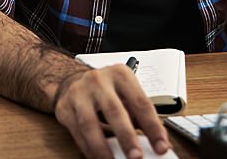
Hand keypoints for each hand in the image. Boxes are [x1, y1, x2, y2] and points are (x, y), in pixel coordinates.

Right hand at [52, 65, 169, 158]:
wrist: (71, 81)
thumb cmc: (105, 89)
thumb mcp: (126, 93)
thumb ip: (140, 116)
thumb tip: (159, 144)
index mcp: (120, 75)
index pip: (140, 102)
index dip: (153, 127)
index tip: (162, 147)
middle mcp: (98, 81)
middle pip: (114, 110)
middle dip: (126, 137)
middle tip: (136, 157)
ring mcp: (79, 93)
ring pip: (90, 124)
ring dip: (103, 147)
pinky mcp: (65, 108)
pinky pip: (77, 133)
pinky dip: (89, 149)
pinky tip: (99, 158)